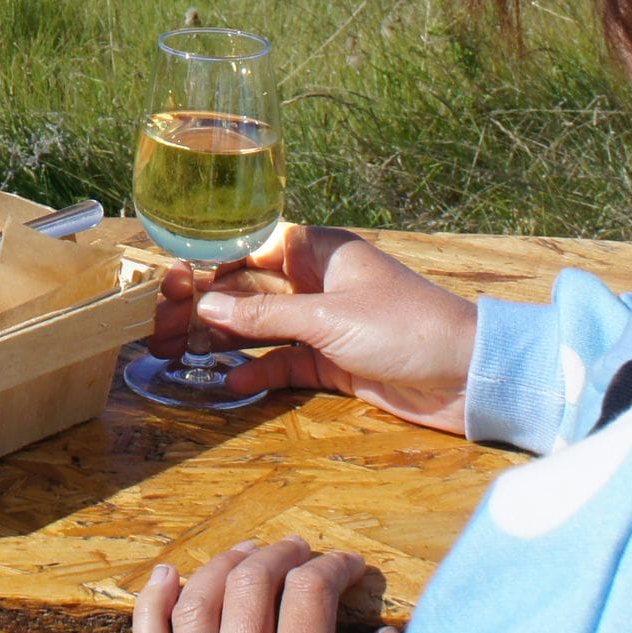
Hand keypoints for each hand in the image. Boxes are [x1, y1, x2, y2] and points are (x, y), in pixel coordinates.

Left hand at [132, 537, 401, 632]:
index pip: (310, 598)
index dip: (333, 569)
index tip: (350, 568)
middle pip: (252, 587)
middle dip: (282, 556)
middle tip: (303, 551)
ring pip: (196, 606)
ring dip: (224, 568)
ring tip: (248, 554)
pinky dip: (151, 605)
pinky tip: (165, 577)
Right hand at [149, 225, 477, 432]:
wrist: (468, 377)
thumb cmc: (406, 328)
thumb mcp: (328, 320)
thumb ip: (265, 316)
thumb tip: (207, 306)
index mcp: (319, 251)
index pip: (251, 249)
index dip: (210, 266)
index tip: (171, 286)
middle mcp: (318, 282)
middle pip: (250, 292)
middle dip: (208, 309)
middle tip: (163, 330)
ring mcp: (325, 323)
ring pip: (262, 329)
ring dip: (226, 342)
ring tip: (179, 357)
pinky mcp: (333, 362)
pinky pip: (284, 363)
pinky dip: (257, 372)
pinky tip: (227, 382)